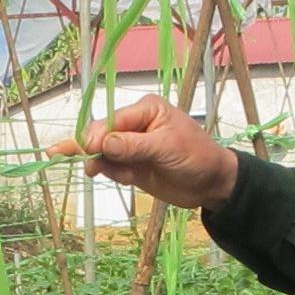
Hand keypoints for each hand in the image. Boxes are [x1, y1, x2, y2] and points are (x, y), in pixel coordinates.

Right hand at [53, 93, 239, 209]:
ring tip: (97, 173)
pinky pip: (111, 168)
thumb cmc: (196, 156)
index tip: (88, 150)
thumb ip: (134, 146)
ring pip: (102, 152)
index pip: (112, 120)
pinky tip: (123, 179)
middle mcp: (135, 125)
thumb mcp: (167, 148)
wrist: (212, 184)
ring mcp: (132, 147)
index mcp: (145, 110)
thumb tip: (103, 143)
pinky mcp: (131, 166)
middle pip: (101, 134)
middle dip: (91, 149)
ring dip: (100, 164)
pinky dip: (111, 174)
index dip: (96, 135)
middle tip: (83, 164)